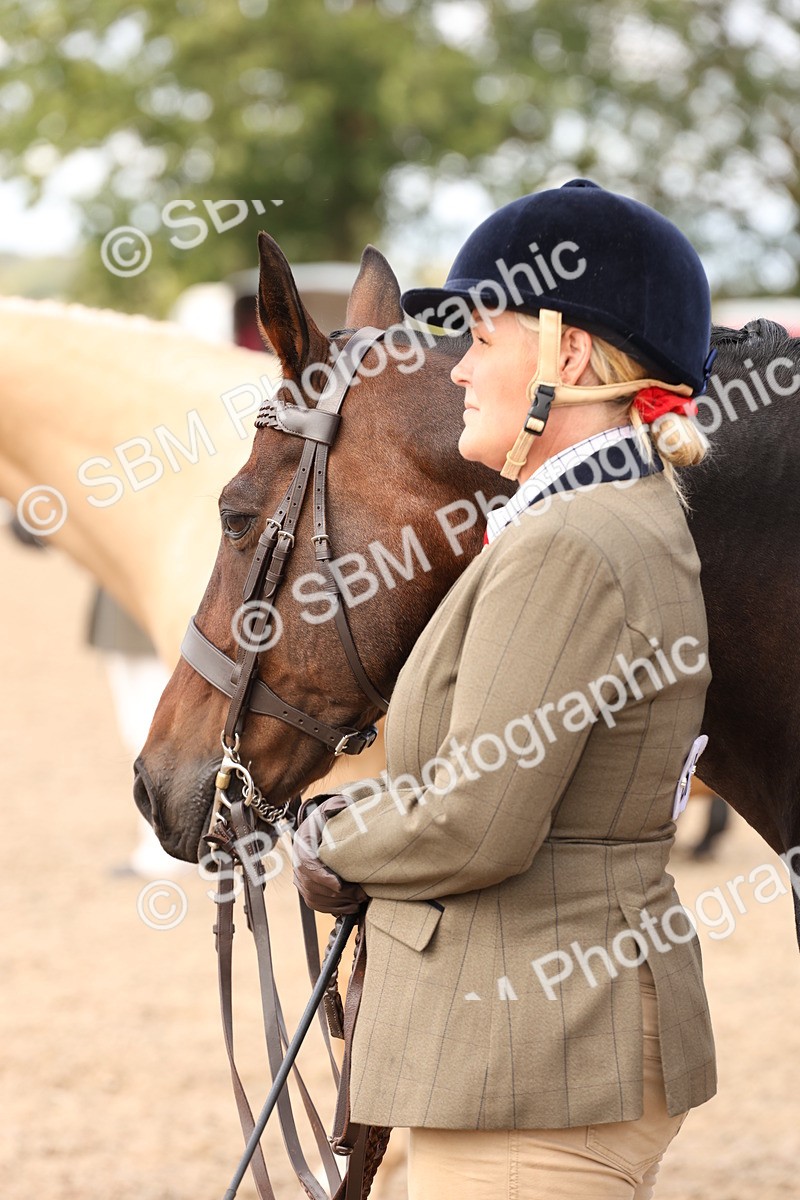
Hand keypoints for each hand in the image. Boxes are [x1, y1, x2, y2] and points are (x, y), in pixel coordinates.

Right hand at [292, 794, 367, 914]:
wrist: (316, 830)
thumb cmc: (326, 820)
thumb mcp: (330, 809)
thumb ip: (336, 806)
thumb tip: (343, 803)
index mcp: (302, 845)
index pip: (307, 865)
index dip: (322, 877)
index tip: (340, 885)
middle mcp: (297, 864)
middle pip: (312, 886)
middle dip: (337, 894)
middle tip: (360, 896)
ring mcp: (299, 878)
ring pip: (313, 898)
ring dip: (336, 904)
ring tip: (358, 903)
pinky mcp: (306, 889)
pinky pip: (315, 904)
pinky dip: (332, 909)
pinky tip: (349, 908)